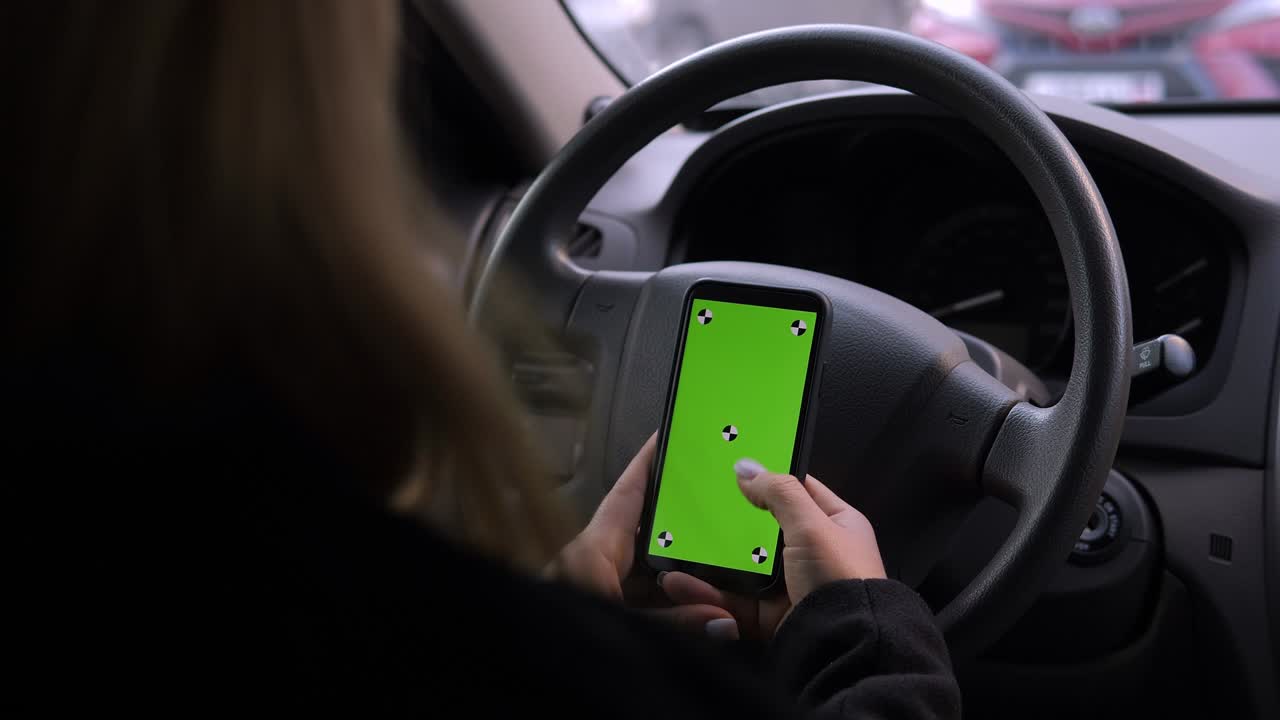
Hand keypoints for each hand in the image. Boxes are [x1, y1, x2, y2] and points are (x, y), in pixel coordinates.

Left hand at [548, 435, 734, 632]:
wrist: (514, 673)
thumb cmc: (547, 637)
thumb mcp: (616, 625)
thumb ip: (671, 624)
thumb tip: (721, 620)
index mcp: (591, 550)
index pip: (627, 493)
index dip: (650, 464)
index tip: (673, 437)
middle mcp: (594, 563)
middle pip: (646, 531)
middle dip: (683, 520)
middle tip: (719, 504)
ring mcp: (598, 590)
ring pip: (649, 570)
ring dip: (683, 568)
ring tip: (722, 560)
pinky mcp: (602, 614)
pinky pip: (644, 599)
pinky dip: (672, 600)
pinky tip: (700, 609)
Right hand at [660, 462, 884, 639]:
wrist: (845, 649)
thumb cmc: (841, 580)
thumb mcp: (813, 526)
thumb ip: (779, 493)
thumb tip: (746, 466)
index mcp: (837, 525)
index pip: (799, 491)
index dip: (769, 478)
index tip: (733, 469)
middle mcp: (815, 555)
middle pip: (763, 530)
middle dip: (729, 524)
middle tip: (693, 510)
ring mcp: (791, 587)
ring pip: (743, 566)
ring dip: (711, 560)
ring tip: (676, 550)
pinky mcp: (770, 616)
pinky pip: (733, 600)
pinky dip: (707, 593)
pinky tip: (681, 583)